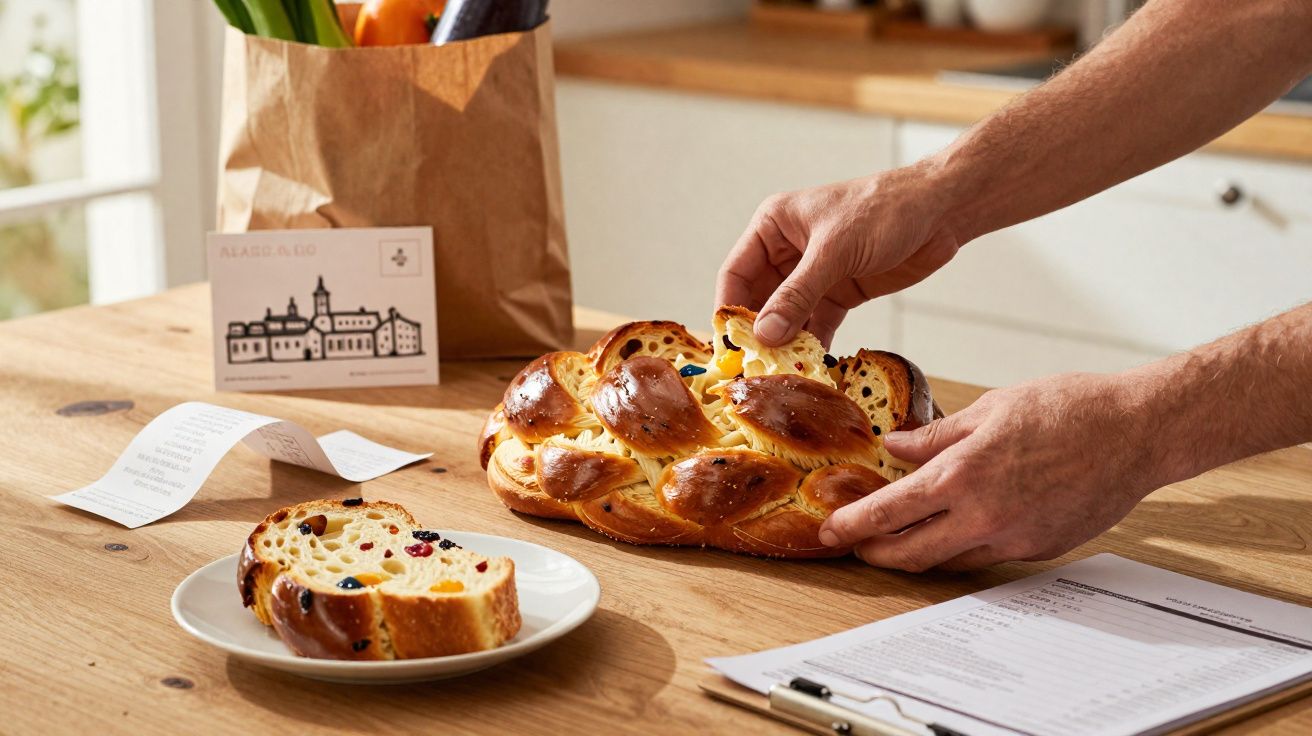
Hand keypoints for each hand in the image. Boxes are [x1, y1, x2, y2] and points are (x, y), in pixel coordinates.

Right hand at [715, 162, 961, 347]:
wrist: (941, 211)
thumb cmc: (884, 209)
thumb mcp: (835, 251)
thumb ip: (798, 294)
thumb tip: (765, 334)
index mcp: (774, 227)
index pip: (736, 273)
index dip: (729, 311)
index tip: (727, 347)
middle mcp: (787, 252)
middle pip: (758, 300)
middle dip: (757, 335)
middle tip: (752, 371)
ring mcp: (814, 275)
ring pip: (787, 317)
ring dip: (784, 345)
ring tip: (779, 377)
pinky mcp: (840, 293)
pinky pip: (816, 325)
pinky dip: (812, 346)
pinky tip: (809, 370)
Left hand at [817, 372, 1167, 570]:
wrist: (1137, 432)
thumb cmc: (1069, 409)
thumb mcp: (992, 408)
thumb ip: (938, 435)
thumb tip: (895, 445)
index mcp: (964, 475)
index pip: (890, 512)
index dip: (853, 526)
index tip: (831, 531)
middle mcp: (984, 516)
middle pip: (910, 555)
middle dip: (874, 554)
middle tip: (855, 545)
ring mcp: (1013, 539)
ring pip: (947, 561)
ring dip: (917, 554)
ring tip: (898, 537)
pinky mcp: (1038, 549)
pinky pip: (986, 556)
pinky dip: (961, 546)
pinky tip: (956, 527)